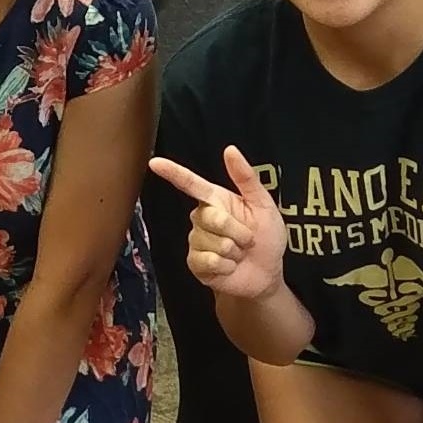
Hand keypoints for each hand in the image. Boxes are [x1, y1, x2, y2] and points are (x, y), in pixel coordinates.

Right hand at [148, 146, 287, 300]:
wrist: (267, 272)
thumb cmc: (266, 236)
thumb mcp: (263, 204)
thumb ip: (246, 177)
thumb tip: (230, 150)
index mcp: (216, 200)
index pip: (191, 184)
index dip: (172, 172)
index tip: (154, 163)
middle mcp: (202, 218)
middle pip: (213, 217)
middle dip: (238, 230)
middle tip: (248, 239)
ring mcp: (196, 241)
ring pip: (214, 242)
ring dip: (235, 251)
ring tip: (239, 253)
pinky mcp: (195, 263)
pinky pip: (210, 261)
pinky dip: (228, 265)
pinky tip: (230, 266)